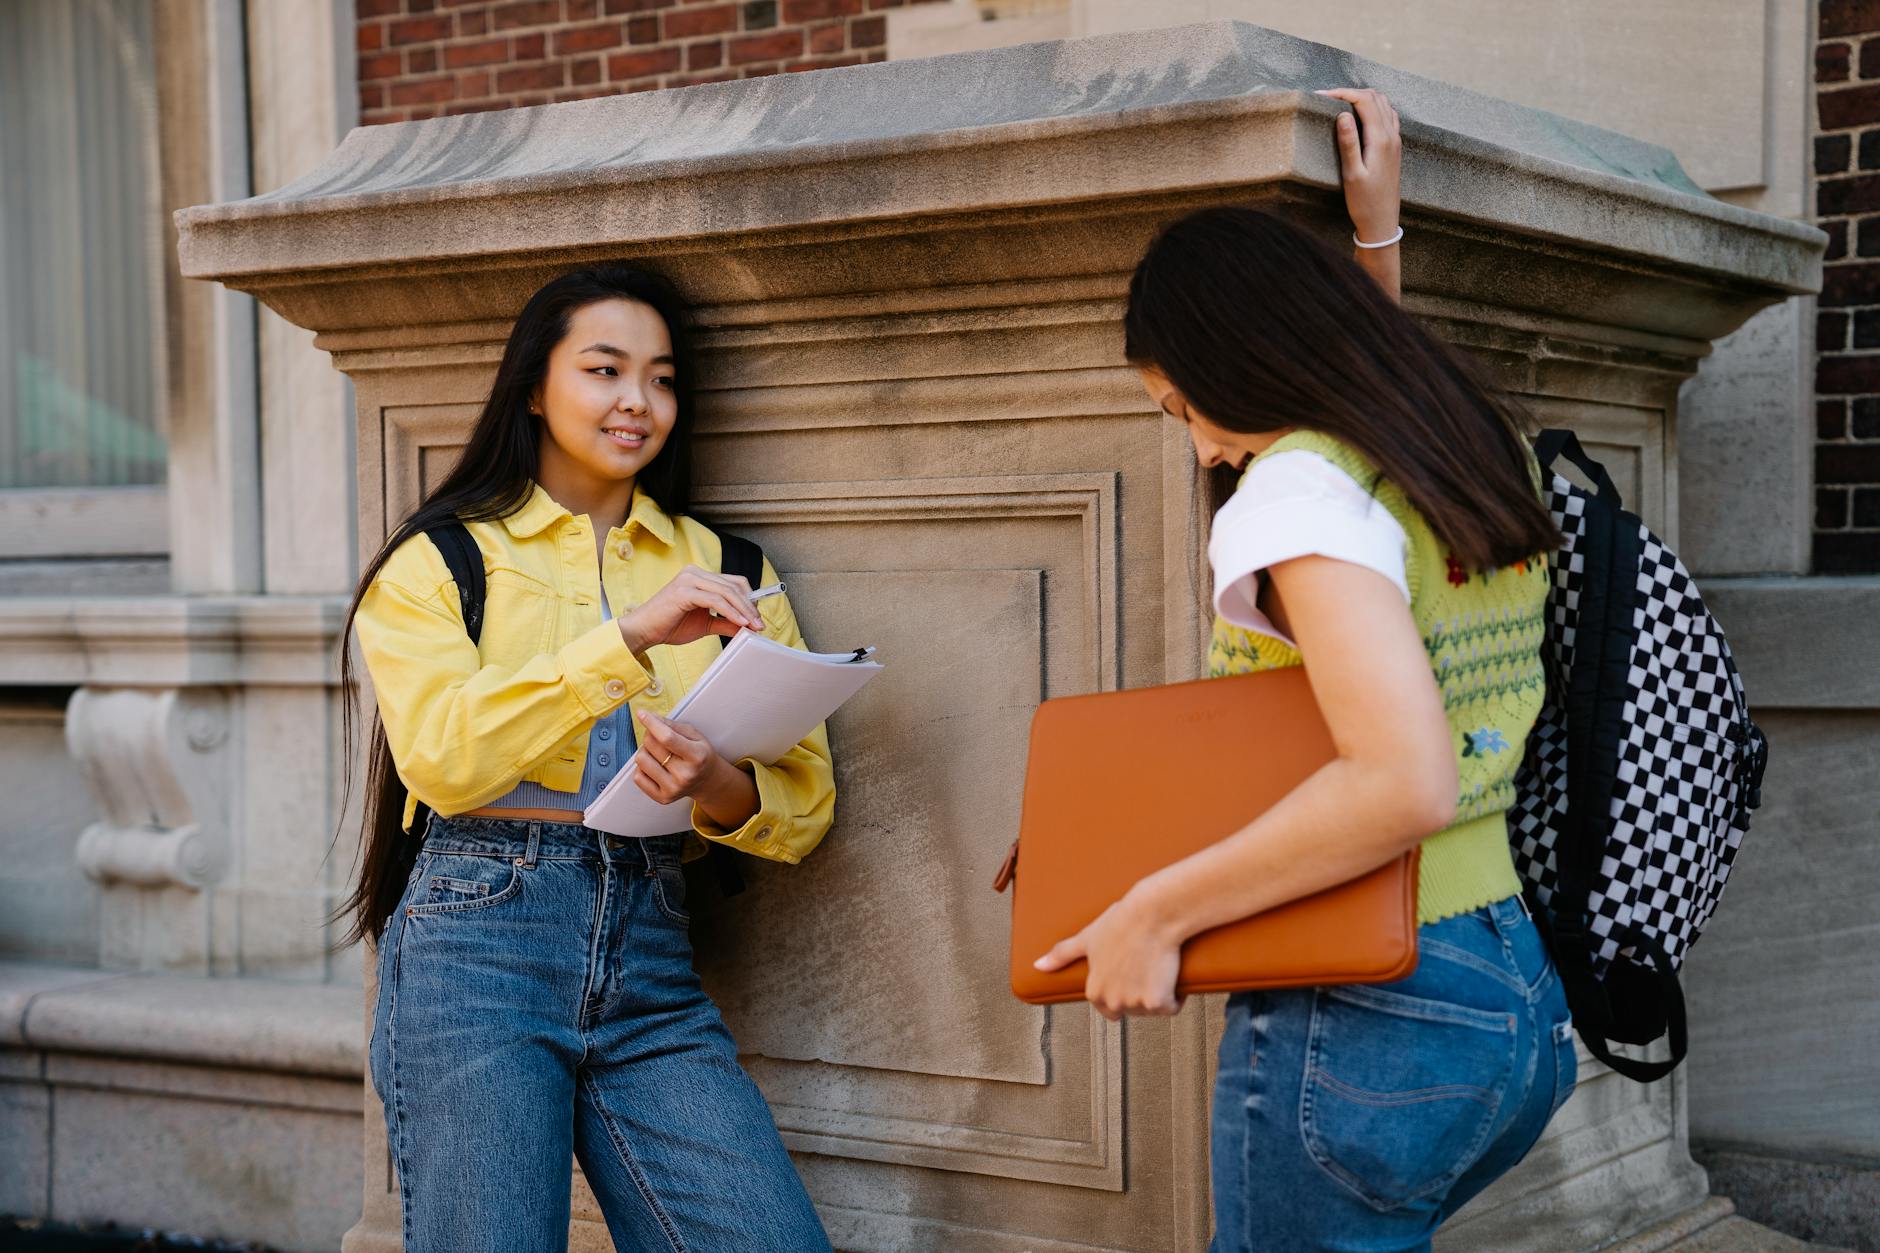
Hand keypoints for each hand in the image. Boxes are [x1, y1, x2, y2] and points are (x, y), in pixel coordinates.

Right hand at [618, 564, 762, 652]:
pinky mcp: (684, 591)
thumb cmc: (669, 626)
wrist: (643, 631)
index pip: (733, 582)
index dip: (749, 599)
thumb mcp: (705, 624)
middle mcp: (694, 572)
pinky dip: (730, 612)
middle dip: (750, 605)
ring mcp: (689, 579)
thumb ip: (725, 623)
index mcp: (699, 576)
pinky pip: (715, 600)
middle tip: (760, 625)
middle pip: (733, 585)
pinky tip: (740, 623)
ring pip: (727, 591)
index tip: (758, 618)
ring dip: (744, 610)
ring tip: (753, 626)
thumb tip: (747, 628)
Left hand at [630, 711, 727, 804]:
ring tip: (657, 753)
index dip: (652, 723)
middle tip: (657, 736)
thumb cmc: (700, 754)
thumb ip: (673, 726)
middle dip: (650, 734)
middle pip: (651, 745)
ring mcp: (673, 788)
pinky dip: (642, 768)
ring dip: (645, 751)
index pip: (667, 738)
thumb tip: (650, 717)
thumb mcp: (695, 736)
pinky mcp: (663, 798)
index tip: (641, 713)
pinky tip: (655, 766)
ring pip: (641, 760)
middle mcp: (685, 775)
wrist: (708, 781)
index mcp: (697, 756)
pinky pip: (637, 777)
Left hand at [1033, 886, 1186, 1021]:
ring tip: (1155, 965)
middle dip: (1142, 993)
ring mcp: (1135, 1003)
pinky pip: (1172, 1006)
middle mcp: (1112, 1002)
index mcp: (1094, 992)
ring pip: (1153, 1009)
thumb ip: (1062, 955)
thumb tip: (1038, 966)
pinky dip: (1174, 995)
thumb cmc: (1123, 922)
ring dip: (1159, 994)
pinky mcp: (1158, 1002)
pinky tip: (1168, 972)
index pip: (1110, 1009)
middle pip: (1133, 1010)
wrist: (1153, 913)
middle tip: (1143, 965)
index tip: (1129, 970)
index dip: (1123, 989)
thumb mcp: (1087, 937)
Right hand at [1318, 87, 1400, 244]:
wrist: (1382, 222)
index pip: (1365, 100)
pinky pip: (1388, 116)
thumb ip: (1348, 143)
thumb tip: (1342, 115)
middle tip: (1328, 98)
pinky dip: (1374, 107)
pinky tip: (1360, 116)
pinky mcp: (1394, 147)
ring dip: (1363, 97)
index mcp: (1380, 139)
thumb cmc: (1364, 202)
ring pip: (1383, 104)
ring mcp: (1395, 140)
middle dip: (1351, 92)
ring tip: (1340, 103)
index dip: (1343, 93)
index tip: (1321, 95)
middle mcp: (1391, 135)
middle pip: (1375, 97)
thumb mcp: (1352, 174)